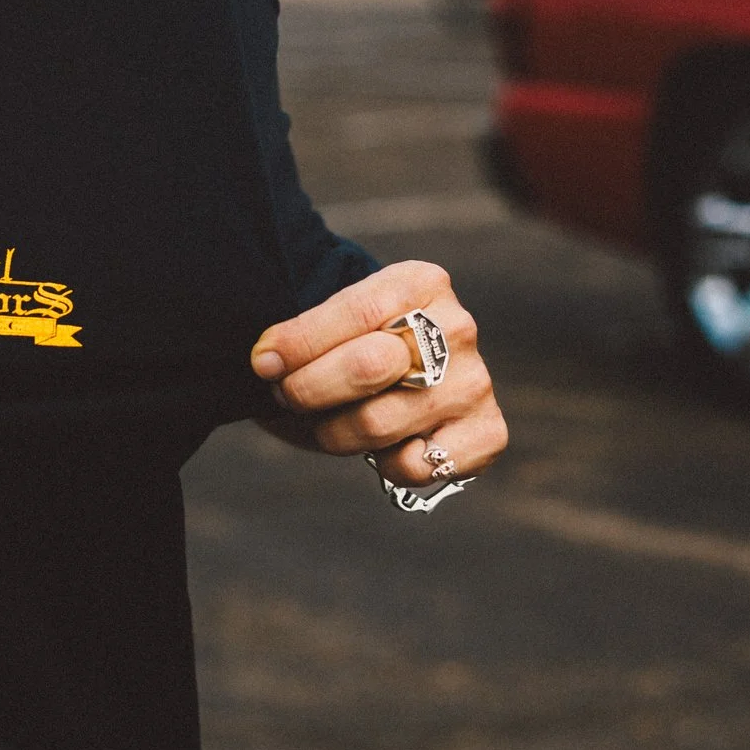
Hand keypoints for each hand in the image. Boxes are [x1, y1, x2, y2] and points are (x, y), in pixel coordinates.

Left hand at [249, 261, 506, 487]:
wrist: (396, 376)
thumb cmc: (351, 345)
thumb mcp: (327, 325)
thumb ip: (301, 337)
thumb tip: (267, 362)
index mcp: (420, 283)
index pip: (353, 312)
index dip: (299, 344)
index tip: (263, 363)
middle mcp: (456, 328)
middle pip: (367, 368)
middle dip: (308, 390)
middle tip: (289, 395)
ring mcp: (475, 383)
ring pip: (377, 424)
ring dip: (334, 433)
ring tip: (329, 421)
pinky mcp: (487, 434)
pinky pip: (419, 466)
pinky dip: (387, 466)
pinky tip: (384, 448)